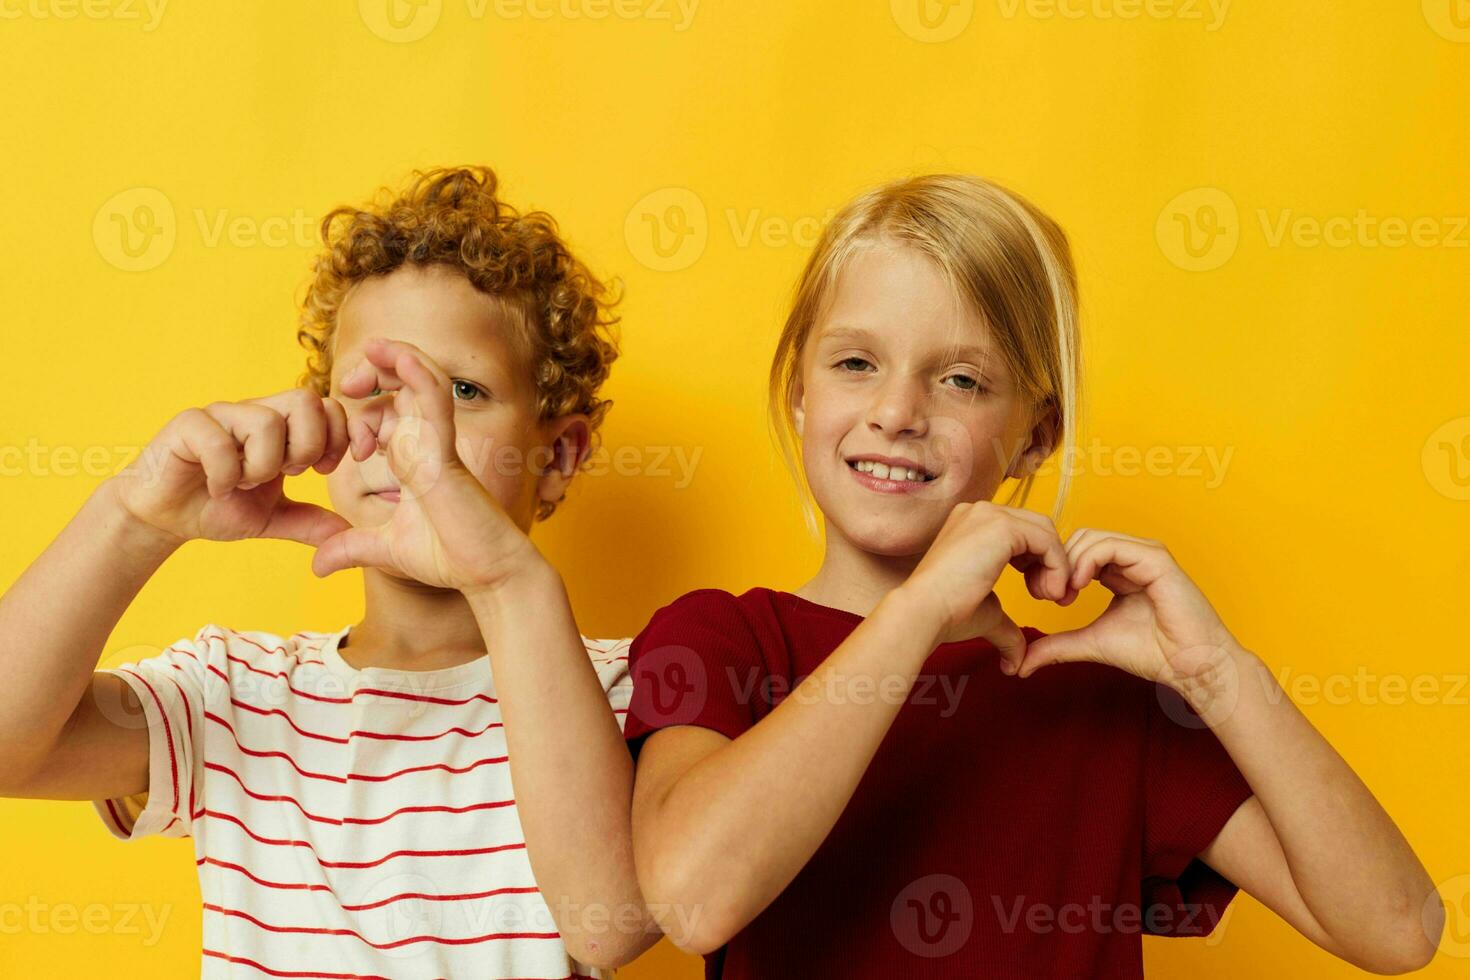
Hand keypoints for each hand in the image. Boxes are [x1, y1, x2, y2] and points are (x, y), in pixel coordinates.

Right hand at [108, 388, 351, 548]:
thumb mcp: (273, 519)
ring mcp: (222, 415)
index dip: (340, 435)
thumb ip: (310, 523)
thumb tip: (349, 533)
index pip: (327, 407)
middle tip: (286, 475)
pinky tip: (217, 488)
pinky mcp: (188, 425)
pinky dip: (225, 474)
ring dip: (263, 465)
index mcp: (282, 428)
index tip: (326, 470)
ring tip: (244, 484)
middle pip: (306, 400)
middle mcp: (255, 413)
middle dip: (307, 446)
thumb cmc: (218, 508)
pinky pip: (219, 441)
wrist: (165, 517)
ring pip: (266, 422)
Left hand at [311, 336, 544, 593]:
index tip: (345, 446)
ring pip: (422, 380)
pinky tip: (399, 357)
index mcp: (413, 458)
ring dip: (397, 357)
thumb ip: (351, 549)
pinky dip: (419, 374)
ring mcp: (439, 443)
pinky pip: (436, 400)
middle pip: (403, 385)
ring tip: (371, 347)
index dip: (359, 414)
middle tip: (349, 383)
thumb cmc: (450, 558)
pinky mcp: (448, 452)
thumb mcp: (386, 550)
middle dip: (374, 372)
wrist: (488, 574)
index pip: (386, 413)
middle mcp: (427, 443)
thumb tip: (316, 567)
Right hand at [897, 501, 1077, 672]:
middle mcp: (979, 512)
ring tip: (1048, 596)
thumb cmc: (946, 613)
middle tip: (1049, 596)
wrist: (925, 611)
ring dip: (1056, 566)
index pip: (1022, 532)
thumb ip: (1007, 625)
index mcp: (971, 524)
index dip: (1038, 562)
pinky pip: (1046, 540)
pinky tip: (1047, 592)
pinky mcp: (1001, 526)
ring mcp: (989, 515)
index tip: (1040, 593)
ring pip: (1044, 532)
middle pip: (1036, 527)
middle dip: (1051, 561)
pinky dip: (1057, 566)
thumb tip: (1015, 662)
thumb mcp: (986, 611)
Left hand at [1015, 529, 1240, 695]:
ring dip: (1068, 563)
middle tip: (1047, 595)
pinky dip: (1087, 561)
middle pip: (1078, 539)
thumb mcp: (1091, 643)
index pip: (1075, 550)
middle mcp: (1131, 557)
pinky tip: (1079, 586)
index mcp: (1118, 570)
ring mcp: (1144, 554)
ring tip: (1063, 594)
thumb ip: (1057, 646)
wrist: (1190, 666)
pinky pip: (1111, 546)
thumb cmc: (1151, 653)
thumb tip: (1021, 664)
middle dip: (1056, 563)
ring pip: (1091, 538)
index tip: (1042, 598)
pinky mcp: (1156, 558)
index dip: (1053, 568)